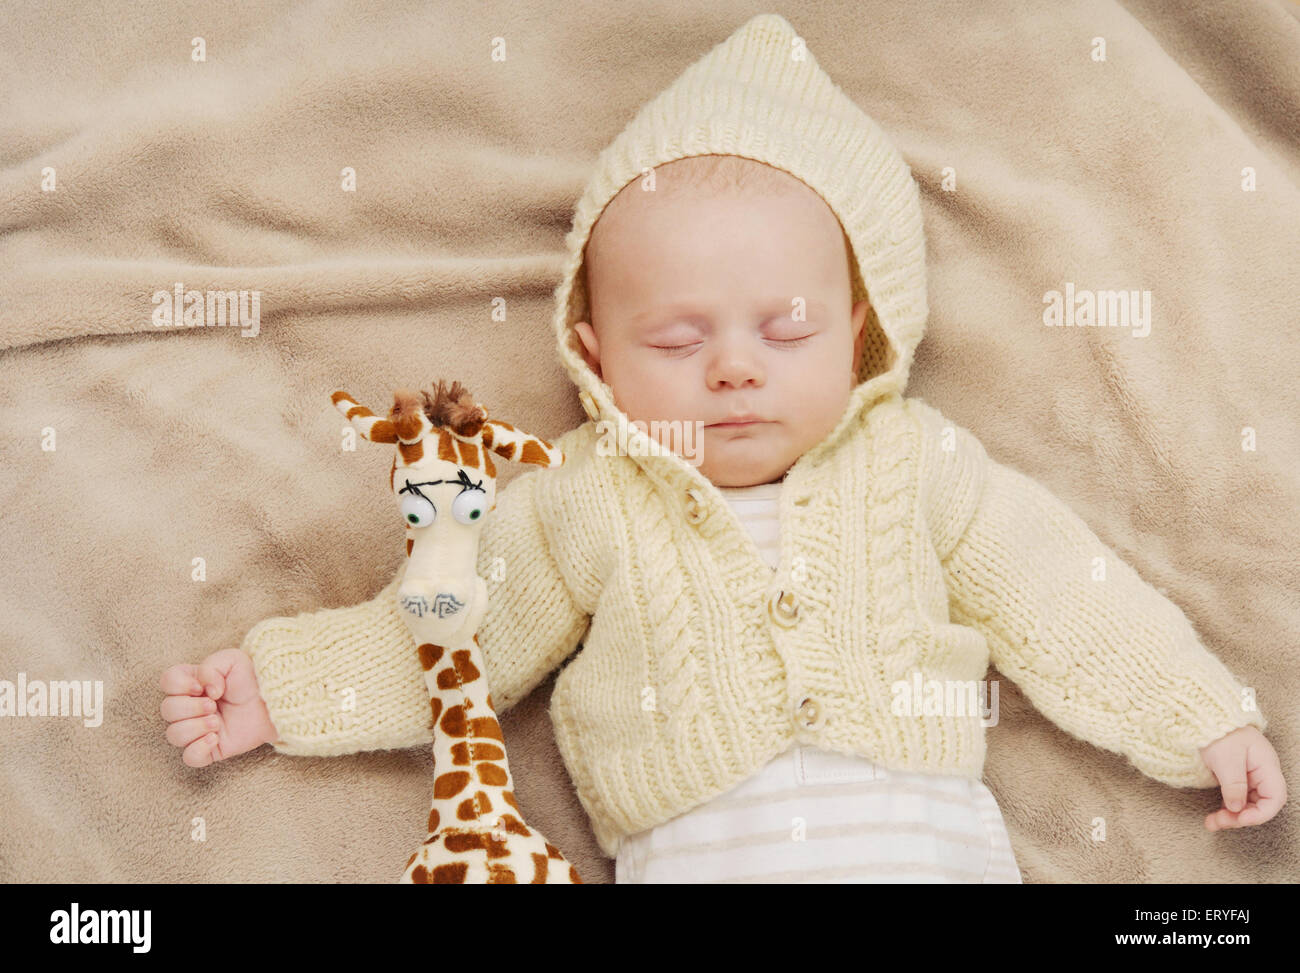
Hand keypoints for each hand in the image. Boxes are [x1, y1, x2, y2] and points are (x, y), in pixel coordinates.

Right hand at [159, 648, 278, 766]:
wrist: (275, 701)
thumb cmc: (253, 679)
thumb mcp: (233, 660)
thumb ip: (210, 667)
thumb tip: (205, 691)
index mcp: (192, 683)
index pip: (167, 681)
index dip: (179, 685)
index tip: (201, 687)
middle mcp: (190, 706)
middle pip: (168, 710)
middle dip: (190, 707)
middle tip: (214, 705)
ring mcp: (198, 729)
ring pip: (174, 735)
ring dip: (195, 727)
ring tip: (217, 721)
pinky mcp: (209, 749)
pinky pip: (189, 758)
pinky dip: (198, 749)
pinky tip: (215, 738)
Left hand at [1197, 726, 1285, 830]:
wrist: (1202, 716)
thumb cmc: (1218, 731)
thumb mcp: (1225, 758)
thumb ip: (1234, 785)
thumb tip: (1236, 809)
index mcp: (1266, 766)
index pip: (1275, 798)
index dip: (1261, 813)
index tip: (1241, 819)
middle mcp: (1261, 773)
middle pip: (1260, 804)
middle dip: (1241, 817)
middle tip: (1219, 822)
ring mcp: (1248, 776)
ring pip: (1246, 804)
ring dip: (1231, 816)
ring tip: (1211, 823)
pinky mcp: (1235, 778)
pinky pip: (1235, 798)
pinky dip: (1225, 809)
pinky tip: (1213, 817)